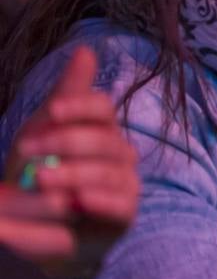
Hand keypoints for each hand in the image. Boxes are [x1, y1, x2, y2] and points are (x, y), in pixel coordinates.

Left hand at [3, 46, 137, 270]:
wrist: (41, 228)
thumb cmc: (44, 175)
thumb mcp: (43, 134)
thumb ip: (65, 96)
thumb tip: (85, 50)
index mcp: (101, 130)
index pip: (102, 109)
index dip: (80, 107)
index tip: (52, 110)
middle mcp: (121, 156)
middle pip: (105, 141)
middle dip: (67, 143)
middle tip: (29, 151)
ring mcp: (126, 186)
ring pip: (107, 176)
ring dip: (71, 177)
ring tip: (39, 183)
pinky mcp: (124, 217)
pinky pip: (117, 208)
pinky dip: (97, 204)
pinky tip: (75, 202)